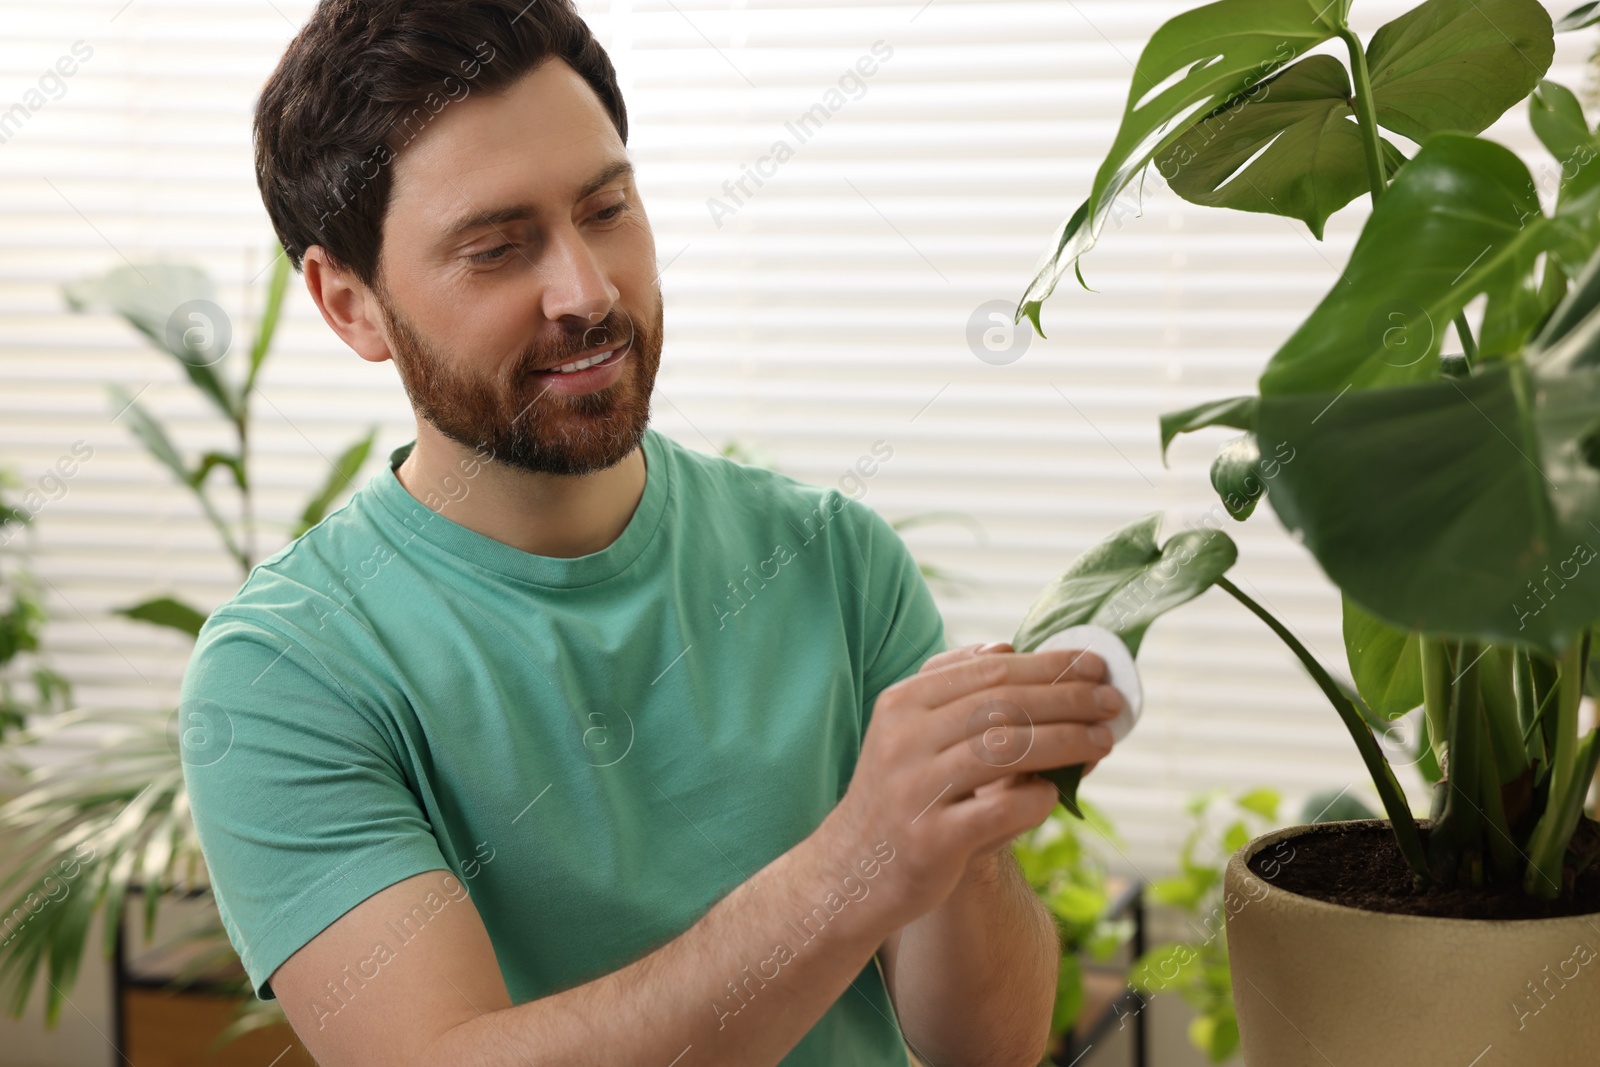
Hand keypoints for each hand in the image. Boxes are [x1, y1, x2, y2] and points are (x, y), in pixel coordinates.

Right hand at [817, 639, 1123, 930]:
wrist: (851, 870)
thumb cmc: (898, 794)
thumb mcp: (910, 731)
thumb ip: (954, 688)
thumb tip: (1008, 648)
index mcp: (902, 703)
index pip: (988, 672)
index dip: (1048, 666)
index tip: (1094, 665)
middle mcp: (904, 739)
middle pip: (1002, 705)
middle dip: (1067, 698)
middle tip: (1113, 700)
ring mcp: (914, 789)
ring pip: (1004, 750)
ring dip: (1065, 741)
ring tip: (1104, 740)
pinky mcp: (929, 840)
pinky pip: (996, 812)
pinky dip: (1034, 799)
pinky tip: (1055, 794)